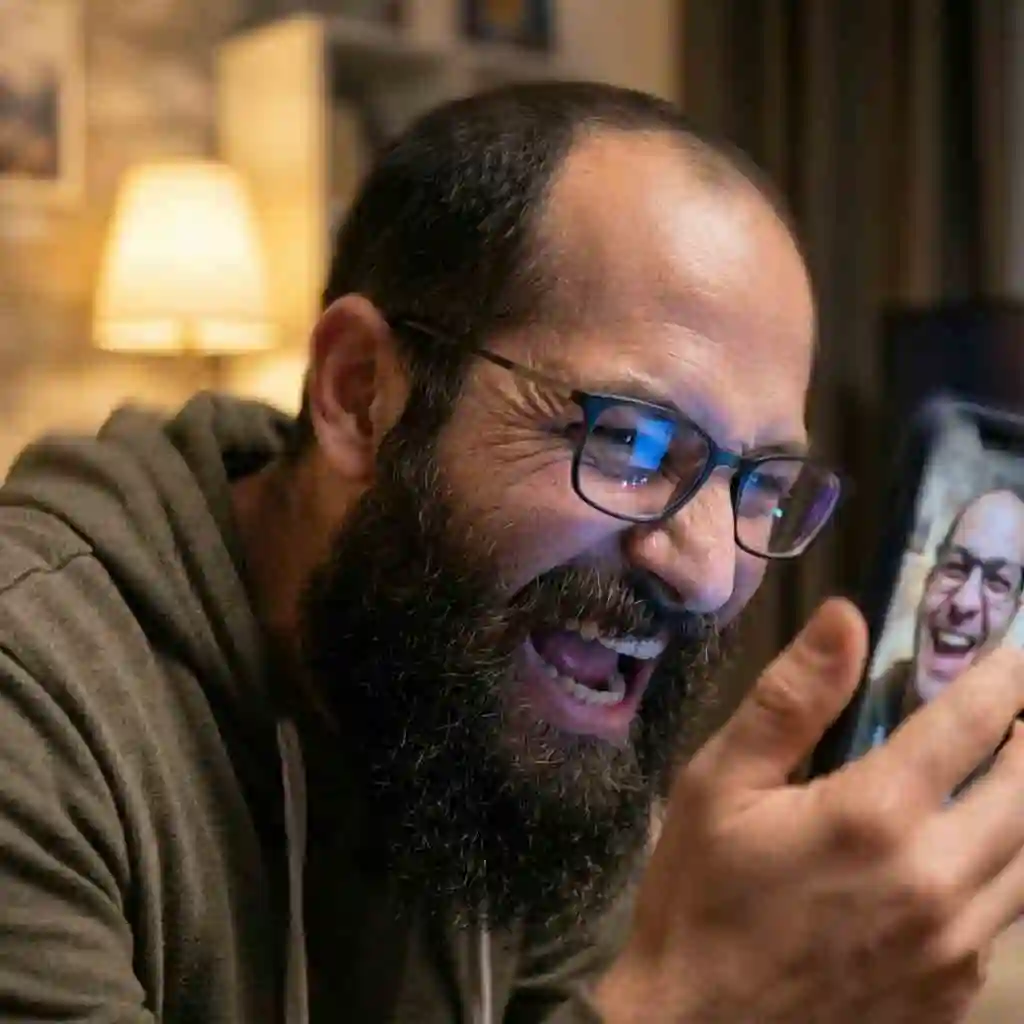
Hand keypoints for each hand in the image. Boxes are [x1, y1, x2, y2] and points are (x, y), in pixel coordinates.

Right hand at [594, 598, 1023, 1023]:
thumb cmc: (701, 891)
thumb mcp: (720, 782)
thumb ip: (792, 699)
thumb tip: (847, 616)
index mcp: (876, 816)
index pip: (971, 725)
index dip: (1003, 678)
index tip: (1016, 652)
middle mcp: (938, 879)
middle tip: (1015, 712)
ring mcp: (957, 947)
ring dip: (1022, 804)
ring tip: (998, 771)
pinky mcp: (954, 992)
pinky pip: (1004, 915)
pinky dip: (1000, 867)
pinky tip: (959, 856)